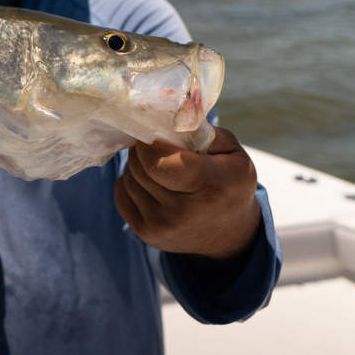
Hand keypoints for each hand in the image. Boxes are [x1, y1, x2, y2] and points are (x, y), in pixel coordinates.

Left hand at [114, 126, 261, 260]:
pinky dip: (131, 183)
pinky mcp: (146, 234)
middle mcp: (184, 211)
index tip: (157, 137)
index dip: (151, 145)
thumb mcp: (232, 153)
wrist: (229, 234)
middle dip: (144, 151)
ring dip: (138, 167)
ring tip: (158, 167)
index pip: (158, 162)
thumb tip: (164, 120)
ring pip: (128, 179)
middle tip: (157, 148)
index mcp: (210, 186)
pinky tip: (152, 184)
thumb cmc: (230, 183)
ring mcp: (162, 226)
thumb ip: (202, 131)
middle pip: (140, 167)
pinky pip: (121, 194)